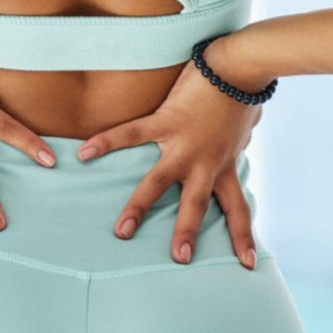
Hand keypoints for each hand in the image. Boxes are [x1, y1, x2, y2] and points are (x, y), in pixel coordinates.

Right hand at [75, 35, 269, 270]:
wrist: (237, 67)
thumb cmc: (243, 91)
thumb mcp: (247, 122)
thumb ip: (242, 132)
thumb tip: (249, 126)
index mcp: (225, 165)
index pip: (238, 209)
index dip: (243, 237)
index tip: (248, 264)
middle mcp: (205, 162)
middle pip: (195, 205)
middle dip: (184, 234)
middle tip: (178, 260)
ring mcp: (183, 144)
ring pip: (159, 182)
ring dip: (140, 207)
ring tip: (121, 231)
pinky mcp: (166, 120)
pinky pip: (131, 133)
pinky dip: (106, 142)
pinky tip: (84, 153)